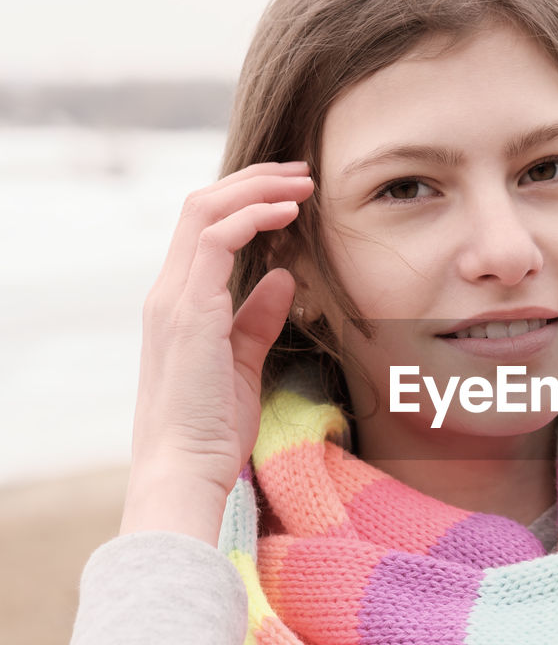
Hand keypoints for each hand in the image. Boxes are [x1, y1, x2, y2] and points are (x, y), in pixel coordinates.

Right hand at [120, 161, 314, 543]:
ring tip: (303, 183)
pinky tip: (288, 214)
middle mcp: (168, 292)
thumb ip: (258, 318)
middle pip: (201, 205)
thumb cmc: (213, 430)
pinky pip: (217, 240)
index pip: (203, 227)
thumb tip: (285, 277)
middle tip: (302, 173)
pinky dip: (253, 217)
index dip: (246, 200)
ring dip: (258, 189)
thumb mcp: (243, 364)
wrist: (184, 470)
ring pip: (206, 211)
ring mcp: (174, 299)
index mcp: (178, 303)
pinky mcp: (189, 312)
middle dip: (254, 181)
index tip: (291, 194)